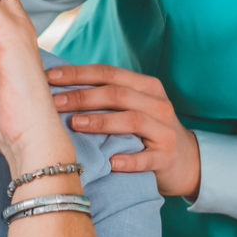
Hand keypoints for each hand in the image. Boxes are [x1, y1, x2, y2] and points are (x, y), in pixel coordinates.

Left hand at [46, 65, 201, 197]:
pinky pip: (146, 158)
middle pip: (117, 94)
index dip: (78, 74)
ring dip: (101, 122)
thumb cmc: (147, 131)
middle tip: (54, 103)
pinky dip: (128, 160)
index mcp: (146, 87)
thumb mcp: (134, 106)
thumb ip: (107, 96)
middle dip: (83, 97)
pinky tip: (110, 162)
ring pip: (132, 120)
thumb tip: (59, 87)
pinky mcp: (166, 158)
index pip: (108, 74)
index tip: (49, 78)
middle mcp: (158, 105)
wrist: (186, 160)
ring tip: (75, 124)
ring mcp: (164, 131)